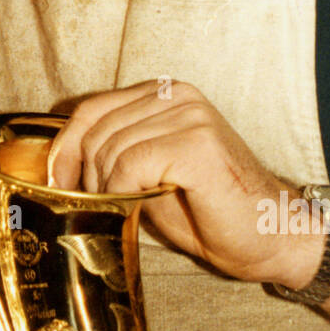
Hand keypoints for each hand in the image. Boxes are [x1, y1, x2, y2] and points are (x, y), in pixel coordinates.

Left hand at [49, 80, 324, 286]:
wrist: (272, 236)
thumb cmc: (210, 212)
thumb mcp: (150, 176)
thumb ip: (113, 157)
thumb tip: (61, 165)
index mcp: (165, 94)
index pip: (92, 108)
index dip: (65, 147)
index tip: (57, 182)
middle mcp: (177, 95)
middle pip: (95, 128)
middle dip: (84, 174)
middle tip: (97, 205)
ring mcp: (190, 115)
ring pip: (110, 148)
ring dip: (106, 186)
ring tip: (127, 208)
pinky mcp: (197, 144)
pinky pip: (130, 165)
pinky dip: (124, 192)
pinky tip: (143, 205)